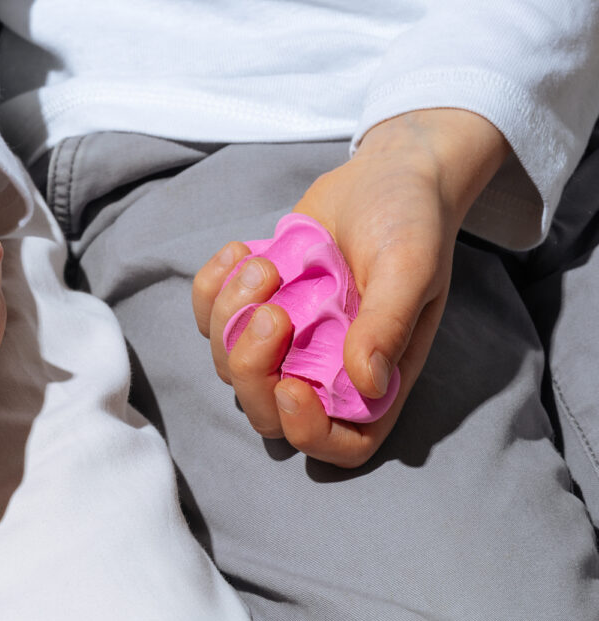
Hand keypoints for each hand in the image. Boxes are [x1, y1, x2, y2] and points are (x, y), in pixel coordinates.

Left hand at [192, 109, 508, 466]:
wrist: (387, 175)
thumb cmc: (411, 222)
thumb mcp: (410, 267)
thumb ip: (389, 323)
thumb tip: (366, 381)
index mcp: (375, 378)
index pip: (340, 445)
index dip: (308, 432)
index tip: (291, 386)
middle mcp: (325, 370)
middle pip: (266, 413)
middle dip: (252, 369)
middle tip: (270, 311)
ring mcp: (284, 343)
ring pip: (229, 366)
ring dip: (232, 317)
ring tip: (266, 267)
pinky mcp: (252, 307)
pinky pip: (208, 320)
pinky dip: (212, 289)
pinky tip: (242, 251)